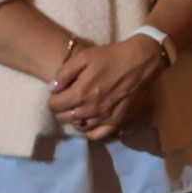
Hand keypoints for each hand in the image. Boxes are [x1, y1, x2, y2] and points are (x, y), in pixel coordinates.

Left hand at [48, 36, 164, 140]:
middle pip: (64, 118)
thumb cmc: (111, 57)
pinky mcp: (117, 122)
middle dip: (62, 109)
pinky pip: (96, 135)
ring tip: (79, 107)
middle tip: (68, 99)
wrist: (140, 63)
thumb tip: (51, 89)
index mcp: (81, 92)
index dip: (53, 98)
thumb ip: (63, 73)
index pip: (54, 106)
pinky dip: (88, 130)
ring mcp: (105, 118)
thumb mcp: (84, 57)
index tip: (59, 93)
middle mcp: (91, 109)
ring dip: (74, 118)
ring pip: (78, 126)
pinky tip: (88, 121)